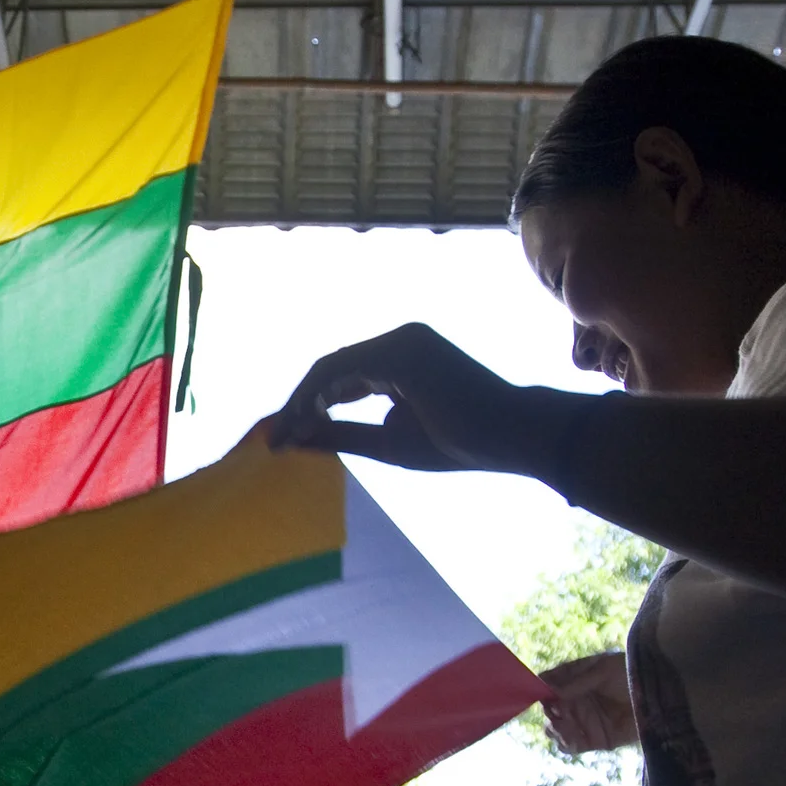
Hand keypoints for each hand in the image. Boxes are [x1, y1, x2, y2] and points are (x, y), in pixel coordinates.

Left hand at [268, 323, 522, 471]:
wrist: (511, 437)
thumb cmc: (460, 444)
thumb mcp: (388, 443)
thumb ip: (344, 435)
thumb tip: (296, 440)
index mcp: (399, 359)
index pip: (339, 377)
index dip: (307, 408)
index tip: (285, 443)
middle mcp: (398, 341)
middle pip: (329, 369)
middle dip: (297, 406)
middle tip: (274, 444)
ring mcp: (400, 341)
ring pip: (330, 368)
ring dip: (300, 404)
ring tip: (284, 440)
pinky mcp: (401, 351)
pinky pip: (342, 369)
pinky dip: (317, 396)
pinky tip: (303, 424)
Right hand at [538, 652, 636, 752]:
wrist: (661, 696)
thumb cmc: (632, 673)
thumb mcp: (603, 671)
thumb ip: (577, 683)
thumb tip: (548, 692)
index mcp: (574, 678)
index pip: (547, 682)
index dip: (540, 688)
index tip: (541, 693)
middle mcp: (574, 700)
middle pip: (548, 709)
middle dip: (549, 711)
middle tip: (558, 711)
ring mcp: (583, 721)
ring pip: (554, 729)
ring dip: (554, 729)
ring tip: (564, 726)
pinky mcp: (594, 740)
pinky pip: (570, 746)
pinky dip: (566, 743)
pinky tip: (572, 739)